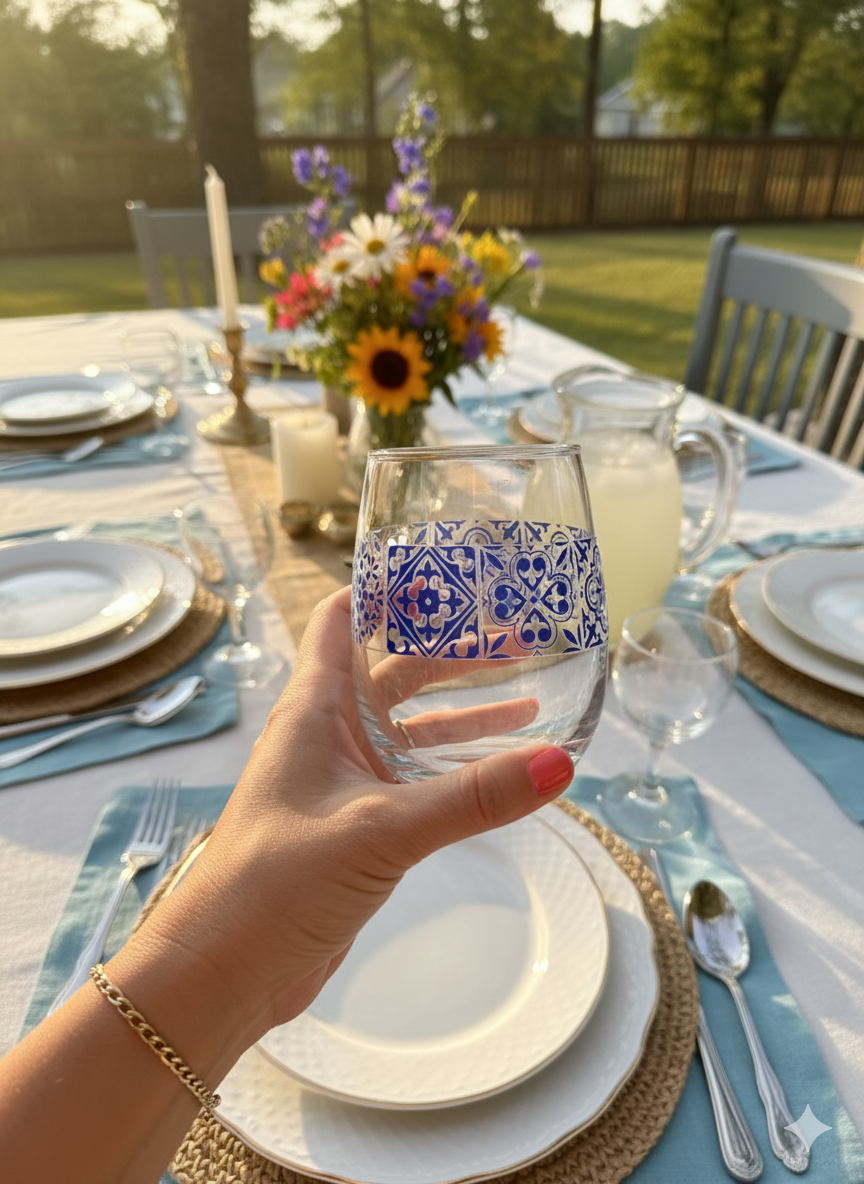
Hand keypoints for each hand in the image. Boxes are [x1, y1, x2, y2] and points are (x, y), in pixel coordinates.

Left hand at [145, 586, 572, 1039]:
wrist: (226, 969)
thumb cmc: (276, 882)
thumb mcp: (382, 829)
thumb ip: (472, 797)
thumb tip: (559, 763)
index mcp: (314, 707)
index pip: (342, 618)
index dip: (388, 587)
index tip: (447, 571)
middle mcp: (327, 733)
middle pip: (395, 670)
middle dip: (453, 653)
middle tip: (519, 639)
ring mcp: (342, 779)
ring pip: (410, 728)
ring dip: (463, 713)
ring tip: (529, 700)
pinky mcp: (356, 824)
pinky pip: (414, 779)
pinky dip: (455, 769)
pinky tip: (499, 773)